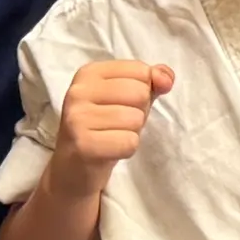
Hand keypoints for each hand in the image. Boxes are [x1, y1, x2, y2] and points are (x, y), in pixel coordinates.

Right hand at [46, 59, 172, 198]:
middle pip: (140, 93)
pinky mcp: (82, 144)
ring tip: (111, 137)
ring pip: (136, 119)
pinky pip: (129, 142)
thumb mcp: (129, 99)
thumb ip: (151, 82)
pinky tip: (109, 151)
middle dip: (138, 113)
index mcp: (89, 73)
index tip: (120, 105)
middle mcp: (78, 91)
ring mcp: (77, 118)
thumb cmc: (105, 127)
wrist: (74, 169)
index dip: (143, 91)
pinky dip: (126, 150)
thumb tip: (166, 79)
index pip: (140, 70)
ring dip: (132, 133)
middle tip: (116, 125)